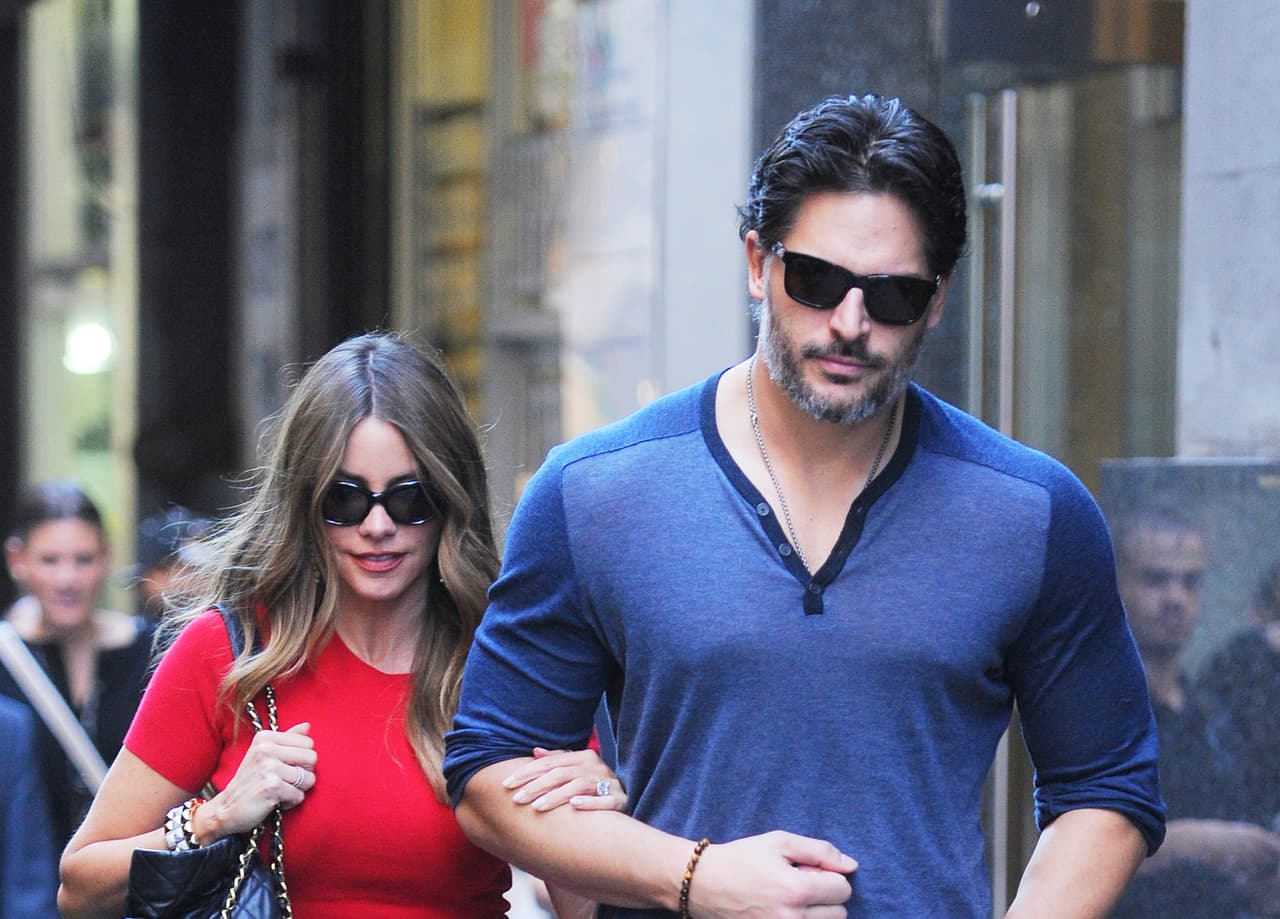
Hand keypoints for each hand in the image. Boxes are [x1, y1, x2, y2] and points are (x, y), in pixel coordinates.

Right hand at [198, 722, 316, 840]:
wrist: (226, 808)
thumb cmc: (249, 781)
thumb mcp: (264, 754)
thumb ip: (287, 739)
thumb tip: (307, 725)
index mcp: (266, 738)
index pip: (308, 743)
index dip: (302, 759)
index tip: (284, 767)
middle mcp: (266, 749)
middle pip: (312, 758)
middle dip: (303, 774)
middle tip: (284, 781)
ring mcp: (269, 767)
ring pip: (308, 779)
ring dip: (297, 790)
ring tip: (278, 791)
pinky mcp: (272, 787)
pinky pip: (299, 796)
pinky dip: (290, 802)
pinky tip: (274, 801)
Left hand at [503, 746, 625, 812]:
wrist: (630, 798)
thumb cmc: (596, 786)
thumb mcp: (577, 770)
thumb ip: (557, 761)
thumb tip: (535, 751)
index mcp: (584, 757)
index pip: (550, 763)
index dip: (527, 772)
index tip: (506, 784)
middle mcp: (596, 766)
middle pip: (561, 773)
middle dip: (536, 786)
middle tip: (516, 799)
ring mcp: (610, 783)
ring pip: (580, 786)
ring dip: (557, 796)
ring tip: (537, 807)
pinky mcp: (622, 800)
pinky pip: (606, 801)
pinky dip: (590, 802)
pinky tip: (574, 805)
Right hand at [687, 830, 856, 917]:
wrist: (703, 884)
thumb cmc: (742, 858)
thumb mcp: (779, 842)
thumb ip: (820, 851)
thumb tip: (852, 866)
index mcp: (796, 890)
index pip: (842, 889)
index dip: (831, 875)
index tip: (810, 870)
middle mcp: (793, 918)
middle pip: (839, 913)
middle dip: (826, 896)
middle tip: (799, 884)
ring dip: (817, 913)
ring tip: (791, 898)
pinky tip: (787, 910)